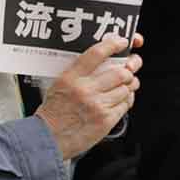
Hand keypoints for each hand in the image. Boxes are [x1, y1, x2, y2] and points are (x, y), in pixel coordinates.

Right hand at [36, 34, 143, 160]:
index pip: (96, 54)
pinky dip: (127, 99)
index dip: (113, 44)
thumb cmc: (53, 111)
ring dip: (129, 85)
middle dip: (130, 69)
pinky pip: (126, 104)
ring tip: (125, 85)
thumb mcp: (59, 85)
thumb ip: (79, 73)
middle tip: (131, 67)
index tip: (121, 42)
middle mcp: (85, 90)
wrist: (48, 137)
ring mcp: (97, 105)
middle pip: (120, 72)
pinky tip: (121, 99)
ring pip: (126, 88)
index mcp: (70, 78)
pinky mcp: (106, 120)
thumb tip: (105, 62)